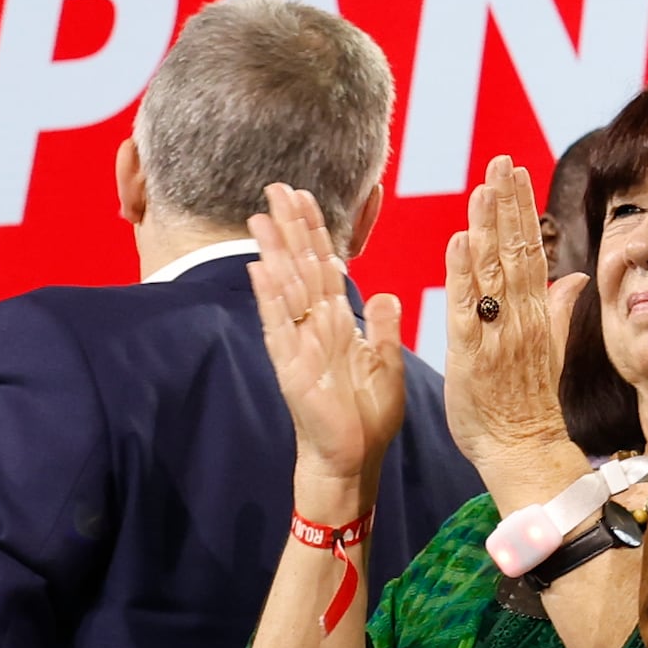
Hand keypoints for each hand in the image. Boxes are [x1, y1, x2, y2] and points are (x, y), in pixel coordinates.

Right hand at [249, 182, 411, 511]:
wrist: (354, 460)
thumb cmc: (367, 417)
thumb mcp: (385, 364)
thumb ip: (383, 327)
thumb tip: (387, 293)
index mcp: (337, 323)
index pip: (324, 266)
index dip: (316, 232)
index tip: (305, 196)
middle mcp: (313, 328)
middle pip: (300, 267)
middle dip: (289, 227)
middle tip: (276, 187)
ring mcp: (299, 346)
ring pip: (286, 289)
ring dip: (274, 252)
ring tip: (261, 216)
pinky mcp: (291, 369)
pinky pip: (279, 327)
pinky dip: (270, 298)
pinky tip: (260, 269)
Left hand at [439, 158, 589, 507]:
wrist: (523, 452)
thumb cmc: (527, 405)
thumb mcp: (549, 350)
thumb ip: (557, 309)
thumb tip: (576, 276)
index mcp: (535, 313)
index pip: (529, 249)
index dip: (521, 208)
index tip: (516, 170)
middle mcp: (519, 317)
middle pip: (514, 249)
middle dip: (507, 202)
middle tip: (501, 159)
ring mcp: (497, 333)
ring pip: (492, 270)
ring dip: (486, 225)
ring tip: (483, 184)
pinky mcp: (471, 354)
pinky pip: (466, 306)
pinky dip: (462, 272)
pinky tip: (458, 240)